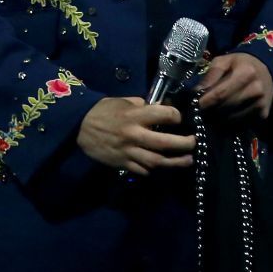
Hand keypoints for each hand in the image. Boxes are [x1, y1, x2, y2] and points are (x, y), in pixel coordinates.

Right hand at [76, 96, 195, 176]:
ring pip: (157, 161)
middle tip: (194, 143)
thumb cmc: (102, 111)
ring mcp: (128, 151)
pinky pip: (142, 169)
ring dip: (175, 162)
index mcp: (135, 116)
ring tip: (188, 160)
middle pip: (165, 143)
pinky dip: (153, 169)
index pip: (163, 115)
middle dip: (184, 144)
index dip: (175, 116)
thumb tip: (158, 108)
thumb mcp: (122, 101)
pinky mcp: (122, 163)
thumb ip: (141, 105)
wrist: (78, 127)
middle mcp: (134, 135)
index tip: (179, 118)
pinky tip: (162, 166)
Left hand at [194, 52, 272, 128]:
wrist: (267, 71)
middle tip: (198, 113)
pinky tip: (222, 118)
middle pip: (225, 109)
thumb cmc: (241, 64)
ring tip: (209, 116)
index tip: (193, 106)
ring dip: (217, 120)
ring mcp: (261, 104)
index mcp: (246, 73)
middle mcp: (256, 90)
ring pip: (232, 120)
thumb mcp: (224, 61)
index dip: (204, 103)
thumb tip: (196, 93)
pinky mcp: (263, 115)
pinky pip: (240, 125)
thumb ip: (210, 76)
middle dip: (209, 113)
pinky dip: (229, 124)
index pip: (220, 94)